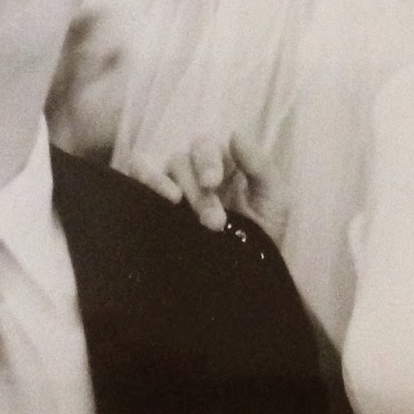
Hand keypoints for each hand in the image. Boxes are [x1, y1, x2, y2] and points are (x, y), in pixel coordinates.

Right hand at [131, 134, 287, 240]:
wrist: (245, 279)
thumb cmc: (262, 237)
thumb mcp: (275, 201)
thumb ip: (260, 165)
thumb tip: (234, 133)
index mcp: (225, 164)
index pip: (207, 147)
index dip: (207, 161)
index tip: (212, 183)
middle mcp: (196, 171)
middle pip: (185, 159)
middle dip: (199, 191)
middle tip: (214, 222)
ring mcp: (174, 186)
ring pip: (166, 169)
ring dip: (176, 188)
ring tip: (189, 216)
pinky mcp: (153, 203)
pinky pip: (138, 175)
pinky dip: (145, 179)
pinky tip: (162, 199)